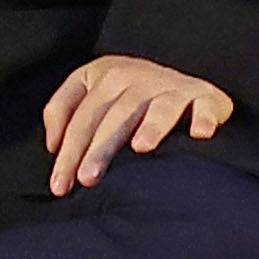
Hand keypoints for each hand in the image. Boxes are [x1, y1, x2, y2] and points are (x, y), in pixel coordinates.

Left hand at [37, 52, 233, 193]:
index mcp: (106, 74)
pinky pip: (204, 106)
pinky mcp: (205, 96)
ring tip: (141, 148)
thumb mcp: (91, 92)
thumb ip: (64, 111)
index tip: (60, 184)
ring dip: (151, 126)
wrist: (181, 80)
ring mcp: (172, 86)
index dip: (69, 148)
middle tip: (87, 179)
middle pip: (115, 114)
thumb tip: (53, 145)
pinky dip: (202, 118)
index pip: (82, 113)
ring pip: (158, 108)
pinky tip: (199, 135)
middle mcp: (138, 76)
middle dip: (99, 147)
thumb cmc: (128, 96)